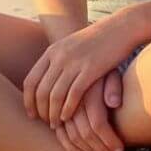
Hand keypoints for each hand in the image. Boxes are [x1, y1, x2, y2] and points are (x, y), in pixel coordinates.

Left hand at [23, 14, 140, 127]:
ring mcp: (74, 62)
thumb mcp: (73, 45)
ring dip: (53, 113)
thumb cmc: (99, 39)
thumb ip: (60, 60)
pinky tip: (68, 117)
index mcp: (53, 50)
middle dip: (41, 111)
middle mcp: (59, 56)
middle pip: (41, 91)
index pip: (31, 80)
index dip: (28, 101)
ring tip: (56, 125)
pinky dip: (68, 109)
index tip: (32, 114)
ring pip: (55, 95)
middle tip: (45, 123)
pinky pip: (73, 95)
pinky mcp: (90, 69)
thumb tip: (49, 79)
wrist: (122, 26)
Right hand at [54, 72, 126, 150]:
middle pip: (85, 133)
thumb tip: (114, 104)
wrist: (84, 58)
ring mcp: (62, 107)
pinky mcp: (56, 111)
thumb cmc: (103, 65)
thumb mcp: (110, 71)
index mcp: (88, 90)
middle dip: (101, 149)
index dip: (109, 140)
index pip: (98, 124)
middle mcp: (72, 99)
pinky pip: (60, 134)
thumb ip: (113, 86)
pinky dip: (69, 147)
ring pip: (71, 136)